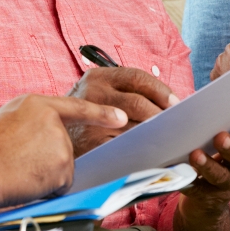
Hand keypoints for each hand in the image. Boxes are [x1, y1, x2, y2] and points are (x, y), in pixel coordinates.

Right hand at [0, 94, 127, 208]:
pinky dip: (48, 187)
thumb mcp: (7, 117)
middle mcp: (52, 120)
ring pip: (63, 165)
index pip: (77, 107)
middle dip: (47, 157)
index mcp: (36, 103)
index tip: (120, 117)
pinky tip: (27, 180)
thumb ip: (32, 118)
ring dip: (46, 173)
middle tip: (19, 159)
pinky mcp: (63, 166)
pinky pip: (61, 182)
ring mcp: (60, 143)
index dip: (101, 113)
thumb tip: (46, 129)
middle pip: (64, 144)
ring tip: (19, 168)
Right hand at [65, 67, 179, 156]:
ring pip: (133, 126)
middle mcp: (92, 92)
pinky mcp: (90, 142)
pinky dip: (140, 150)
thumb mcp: (99, 93)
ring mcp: (89, 118)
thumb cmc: (85, 115)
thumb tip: (170, 104)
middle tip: (176, 127)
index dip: (161, 90)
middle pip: (137, 102)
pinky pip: (123, 146)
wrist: (52, 135)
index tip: (177, 104)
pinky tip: (149, 154)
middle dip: (161, 116)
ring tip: (167, 140)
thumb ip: (127, 92)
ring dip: (153, 135)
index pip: (137, 77)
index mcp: (99, 76)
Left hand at [173, 123, 229, 230]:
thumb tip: (219, 89)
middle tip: (221, 137)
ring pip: (220, 176)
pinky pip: (199, 190)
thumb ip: (224, 117)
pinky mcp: (209, 198)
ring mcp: (227, 185)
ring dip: (209, 165)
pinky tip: (181, 176)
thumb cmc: (214, 152)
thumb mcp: (225, 136)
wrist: (207, 194)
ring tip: (196, 155)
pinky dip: (190, 183)